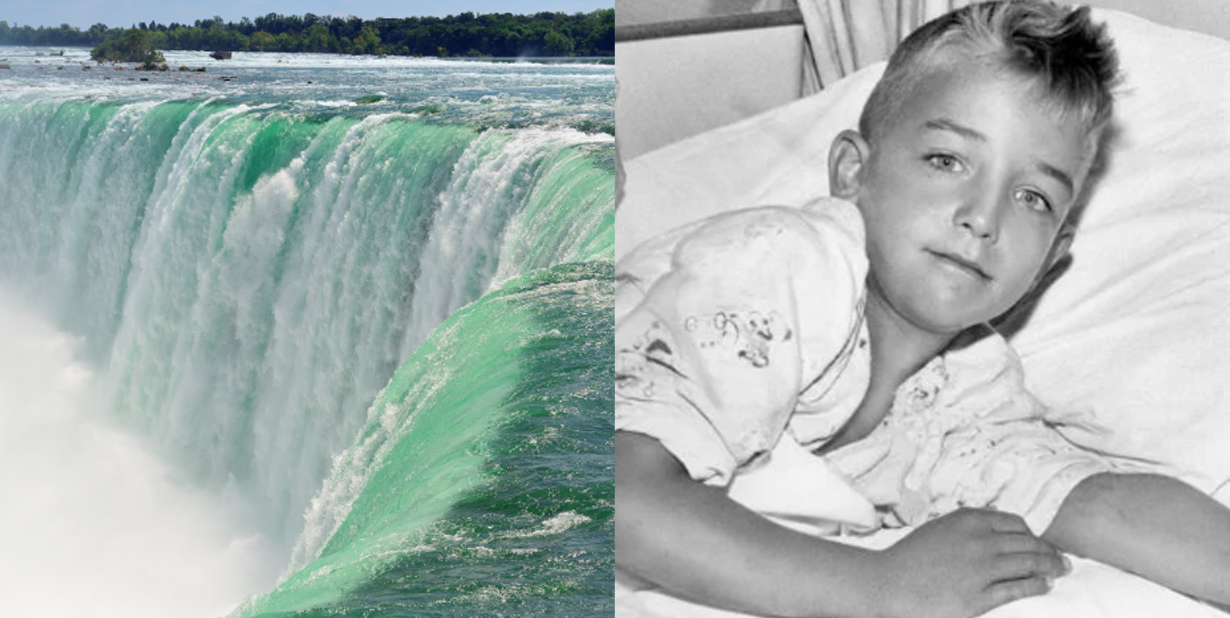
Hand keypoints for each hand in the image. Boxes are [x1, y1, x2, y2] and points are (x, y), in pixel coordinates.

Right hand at [879, 508, 1069, 617]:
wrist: (887, 583)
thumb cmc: (909, 558)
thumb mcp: (939, 529)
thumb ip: (968, 527)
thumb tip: (996, 531)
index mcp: (969, 520)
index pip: (1016, 523)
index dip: (1033, 534)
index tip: (1040, 542)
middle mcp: (979, 540)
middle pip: (1028, 543)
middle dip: (1050, 551)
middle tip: (1062, 558)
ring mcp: (981, 569)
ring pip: (1029, 564)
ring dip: (1051, 567)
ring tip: (1060, 571)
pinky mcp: (979, 596)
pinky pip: (1018, 587)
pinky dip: (1037, 585)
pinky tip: (1044, 585)